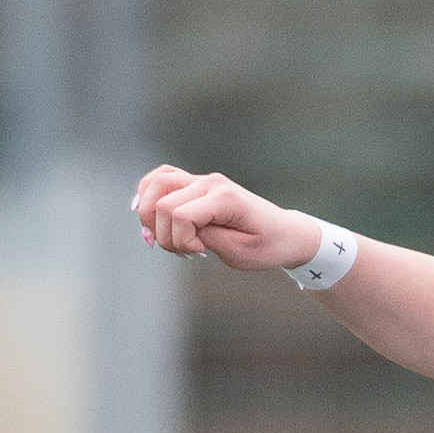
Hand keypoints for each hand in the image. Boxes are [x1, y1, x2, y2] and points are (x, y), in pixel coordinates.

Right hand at [132, 165, 315, 271]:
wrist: (285, 233)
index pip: (180, 214)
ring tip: (163, 238)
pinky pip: (161, 179)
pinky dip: (148, 196)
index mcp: (225, 198)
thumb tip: (175, 229)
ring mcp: (202, 179)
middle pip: (162, 201)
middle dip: (164, 234)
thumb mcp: (239, 252)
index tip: (201, 254)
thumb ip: (206, 238)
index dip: (181, 241)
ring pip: (155, 184)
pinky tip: (148, 216)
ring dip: (150, 215)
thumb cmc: (267, 245)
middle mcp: (210, 182)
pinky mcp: (195, 183)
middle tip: (185, 252)